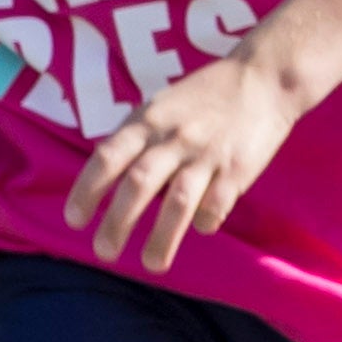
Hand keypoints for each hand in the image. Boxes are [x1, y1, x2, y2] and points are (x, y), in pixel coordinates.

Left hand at [64, 47, 307, 275]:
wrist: (266, 76)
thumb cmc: (207, 94)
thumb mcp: (162, 104)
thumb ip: (136, 136)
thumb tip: (104, 175)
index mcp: (149, 121)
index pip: (107, 158)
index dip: (87, 191)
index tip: (75, 221)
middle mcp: (174, 138)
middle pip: (138, 185)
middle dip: (117, 223)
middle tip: (104, 252)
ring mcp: (207, 154)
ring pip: (177, 202)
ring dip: (162, 238)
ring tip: (151, 265)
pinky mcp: (238, 168)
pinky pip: (216, 204)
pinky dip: (205, 221)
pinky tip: (201, 228)